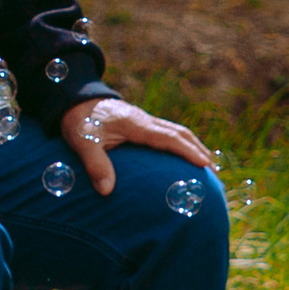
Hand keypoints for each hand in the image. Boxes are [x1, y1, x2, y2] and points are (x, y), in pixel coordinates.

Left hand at [61, 96, 211, 195]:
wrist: (74, 99)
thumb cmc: (79, 121)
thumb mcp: (82, 142)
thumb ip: (95, 164)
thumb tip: (106, 191)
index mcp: (136, 124)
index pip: (169, 138)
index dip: (188, 151)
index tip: (205, 164)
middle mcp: (145, 120)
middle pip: (180, 133)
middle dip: (198, 150)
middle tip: (214, 171)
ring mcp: (144, 120)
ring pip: (176, 131)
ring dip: (193, 145)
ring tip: (207, 164)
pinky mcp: (140, 123)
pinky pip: (168, 132)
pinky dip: (181, 143)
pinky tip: (183, 156)